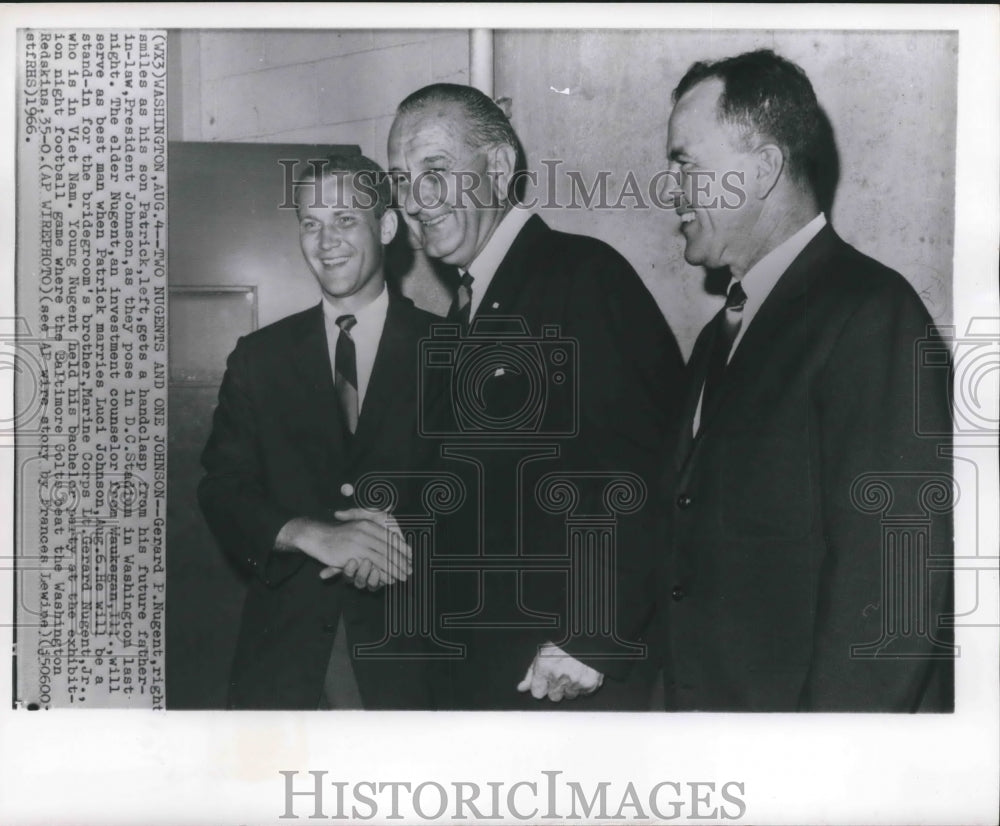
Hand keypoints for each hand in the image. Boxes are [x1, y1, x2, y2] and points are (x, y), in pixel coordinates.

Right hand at [277, 514, 410, 588]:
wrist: (318, 535)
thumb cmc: (338, 531)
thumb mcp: (356, 522)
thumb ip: (371, 525)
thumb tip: (391, 529)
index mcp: (368, 524)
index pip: (390, 537)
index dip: (402, 547)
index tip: (411, 556)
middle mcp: (365, 532)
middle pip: (389, 549)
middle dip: (401, 561)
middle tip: (410, 570)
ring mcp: (359, 544)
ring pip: (382, 559)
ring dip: (394, 569)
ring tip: (402, 576)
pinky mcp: (352, 556)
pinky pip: (370, 567)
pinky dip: (381, 574)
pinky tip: (388, 578)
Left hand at [517, 642, 603, 701]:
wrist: (585, 633)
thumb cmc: (563, 639)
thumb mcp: (543, 652)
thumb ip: (531, 673)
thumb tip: (522, 688)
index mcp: (545, 667)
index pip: (537, 693)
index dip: (541, 686)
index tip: (545, 680)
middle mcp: (560, 677)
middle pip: (554, 696)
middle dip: (556, 687)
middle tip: (561, 673)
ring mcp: (576, 682)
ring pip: (570, 695)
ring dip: (570, 686)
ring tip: (573, 670)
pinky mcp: (590, 683)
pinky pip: (584, 692)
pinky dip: (584, 684)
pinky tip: (582, 671)